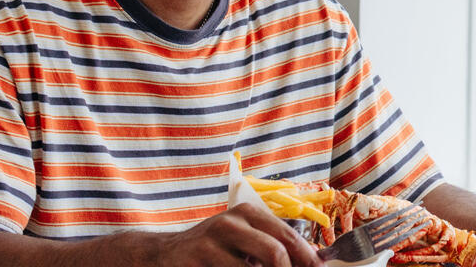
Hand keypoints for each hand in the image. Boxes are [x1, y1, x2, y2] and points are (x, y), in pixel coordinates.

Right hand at [148, 203, 323, 266]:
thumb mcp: (242, 238)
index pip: (288, 238)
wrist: (164, 254)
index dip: (308, 259)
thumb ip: (272, 246)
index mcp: (247, 213)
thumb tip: (312, 263)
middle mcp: (230, 223)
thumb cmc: (213, 249)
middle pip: (275, 253)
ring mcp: (210, 243)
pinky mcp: (195, 262)